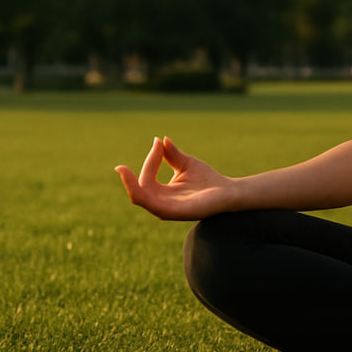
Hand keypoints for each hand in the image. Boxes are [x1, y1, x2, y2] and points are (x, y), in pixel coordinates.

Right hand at [114, 136, 233, 220]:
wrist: (228, 191)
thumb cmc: (207, 179)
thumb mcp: (185, 164)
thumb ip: (171, 155)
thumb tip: (160, 139)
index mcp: (162, 193)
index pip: (147, 177)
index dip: (150, 159)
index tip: (157, 142)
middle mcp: (161, 202)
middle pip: (139, 188)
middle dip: (131, 174)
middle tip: (138, 156)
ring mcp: (167, 209)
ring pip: (139, 198)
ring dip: (130, 184)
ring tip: (123, 170)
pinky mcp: (174, 212)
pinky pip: (152, 205)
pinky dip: (141, 193)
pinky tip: (140, 182)